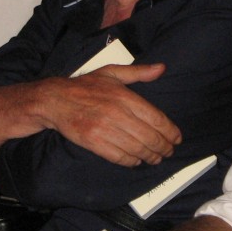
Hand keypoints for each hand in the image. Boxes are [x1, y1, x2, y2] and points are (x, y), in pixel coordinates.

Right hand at [47, 63, 180, 166]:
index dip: (170, 132)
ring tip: (156, 158)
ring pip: (137, 149)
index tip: (176, 138)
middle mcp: (117, 113)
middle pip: (150, 137)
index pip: (156, 118)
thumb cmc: (85, 86)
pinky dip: (131, 161)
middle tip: (168, 151)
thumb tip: (161, 68)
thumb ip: (138, 72)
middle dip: (163, 147)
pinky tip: (136, 160)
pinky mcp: (93, 142)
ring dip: (150, 157)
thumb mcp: (112, 73)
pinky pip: (119, 157)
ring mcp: (105, 129)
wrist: (55, 100)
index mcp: (124, 96)